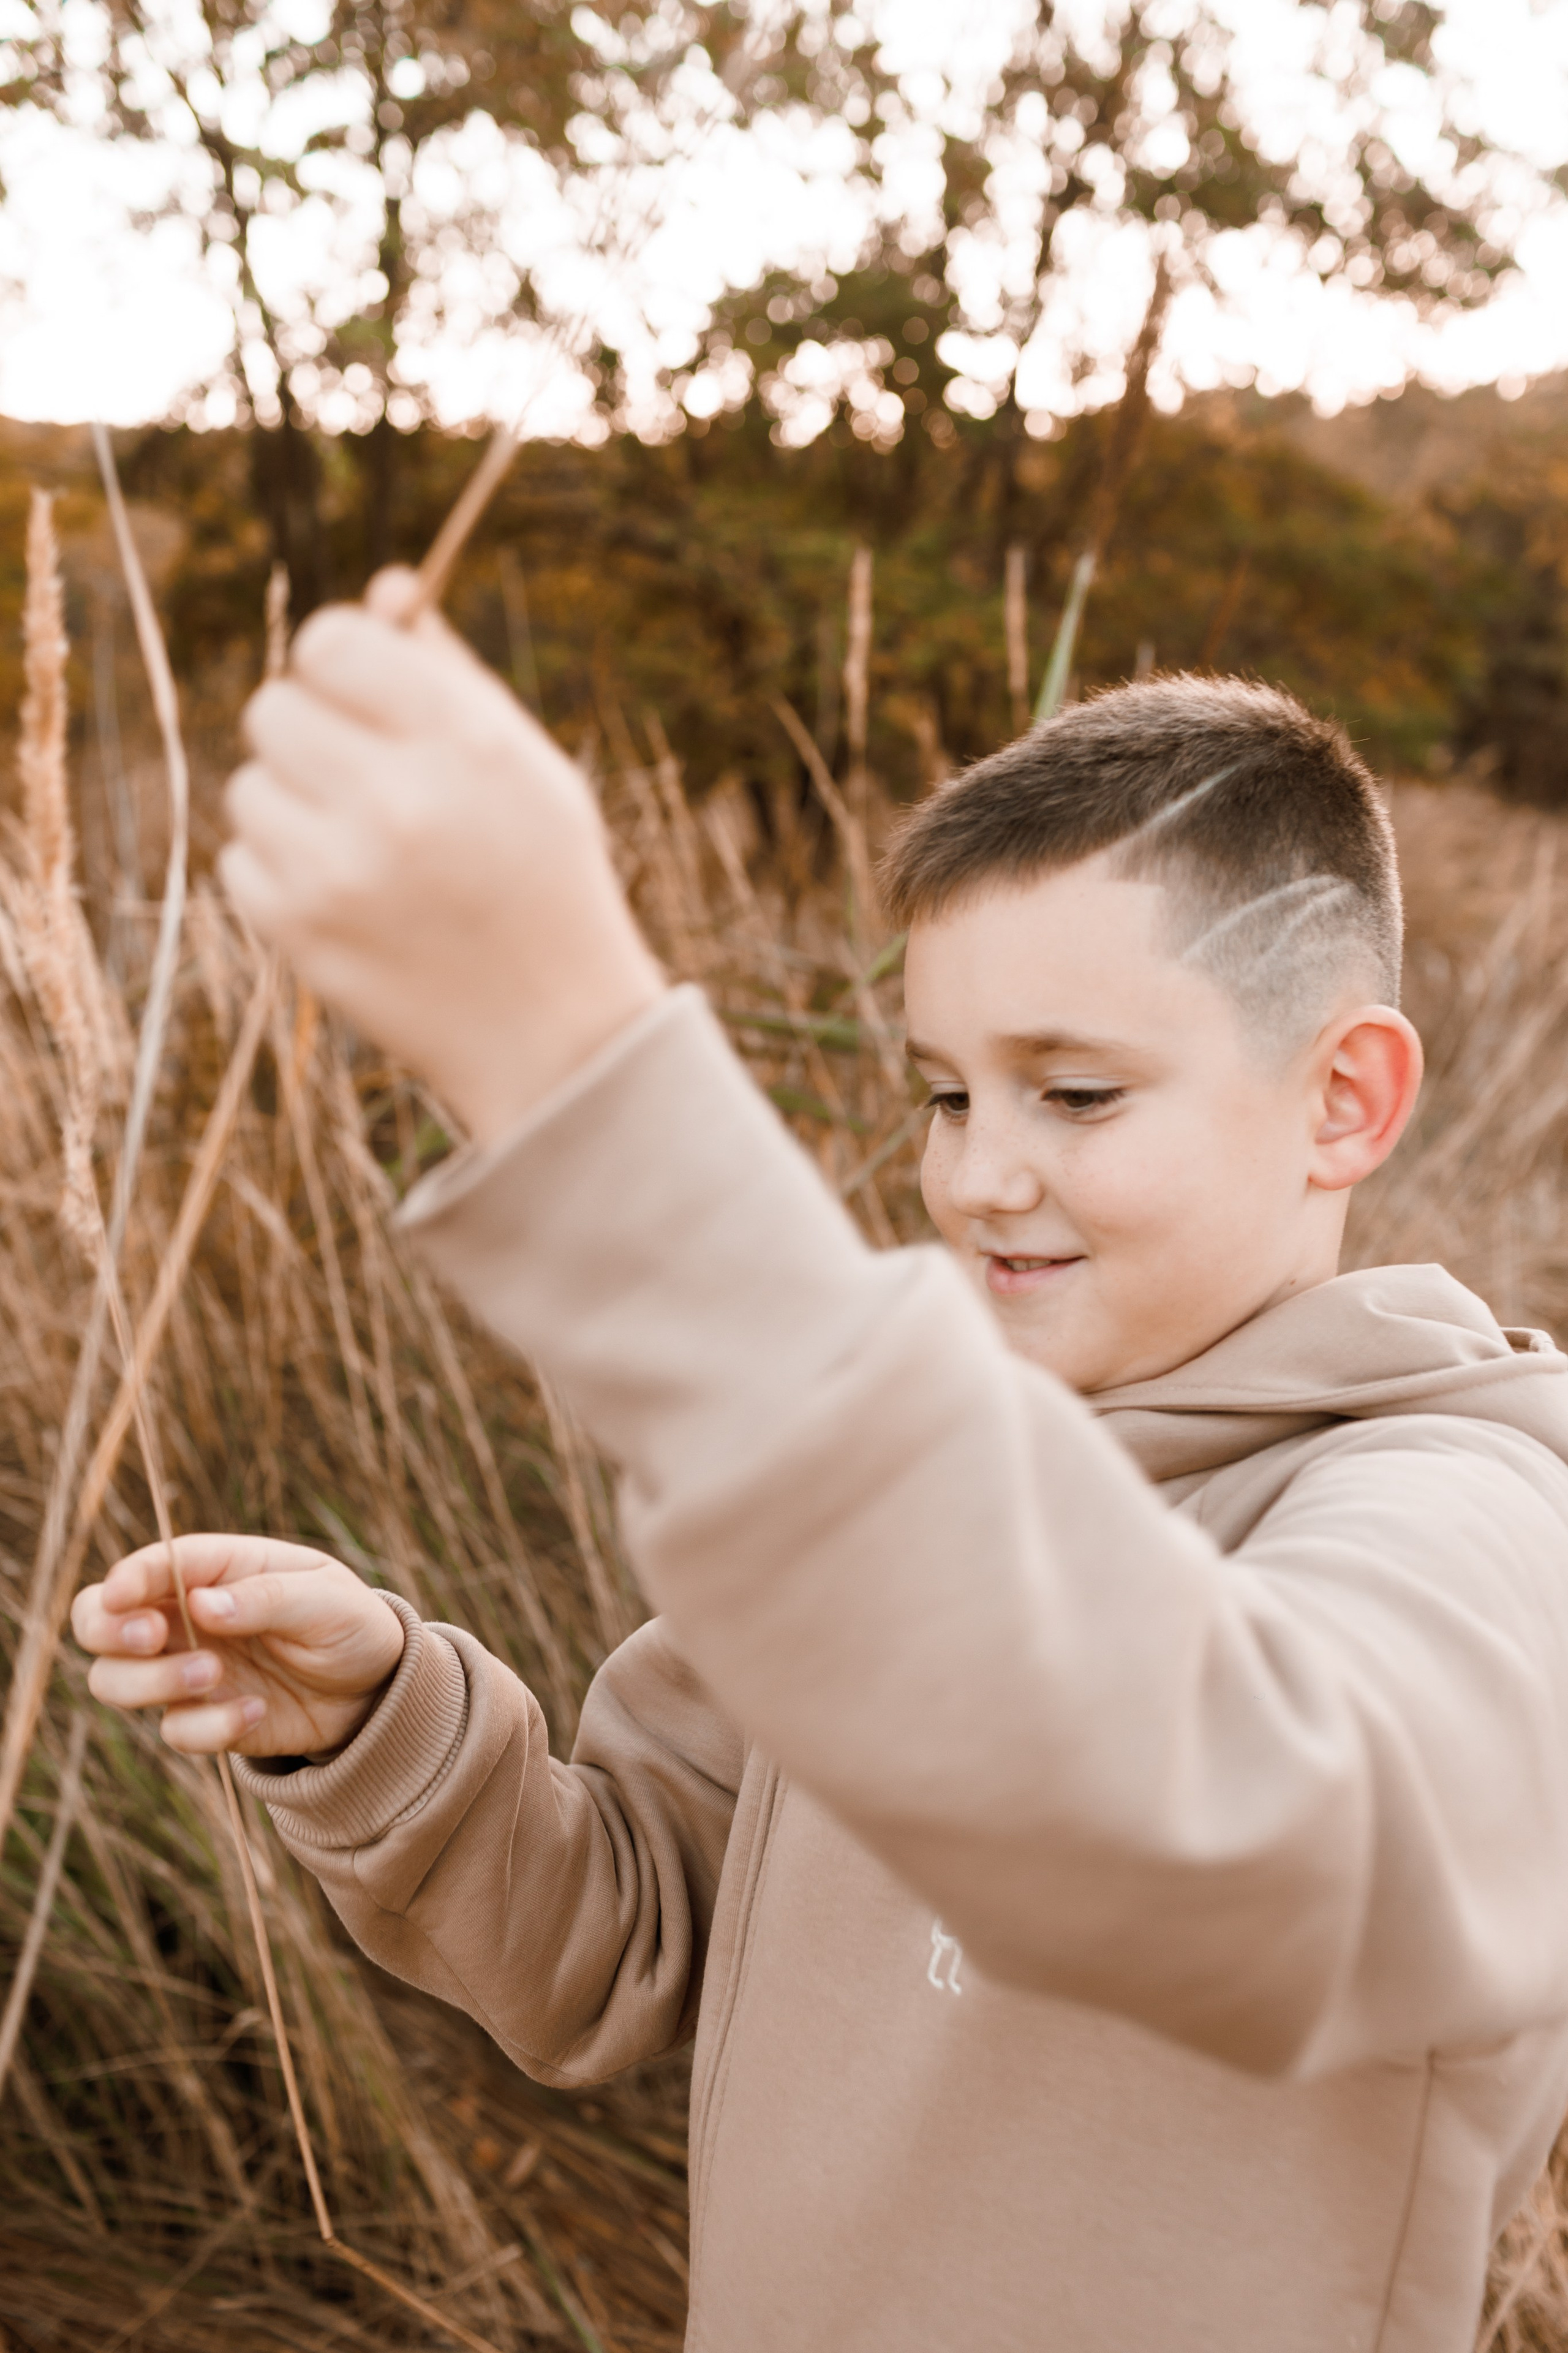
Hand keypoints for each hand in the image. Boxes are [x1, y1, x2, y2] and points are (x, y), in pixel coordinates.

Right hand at [71, 1535, 406, 1757]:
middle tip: (153, 1638)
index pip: (150, 1565)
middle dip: (108, 1630)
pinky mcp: (201, 1717)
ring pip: (114, 1679)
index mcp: (216, 1568)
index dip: (128, 1578)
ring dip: (150, 1682)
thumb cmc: (349, 1623)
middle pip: (97, 1619)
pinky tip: (256, 1712)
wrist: (375, 1690)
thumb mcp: (325, 1600)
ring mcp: (185, 1668)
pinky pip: (173, 1730)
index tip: (126, 1597)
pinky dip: (206, 1728)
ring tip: (215, 1675)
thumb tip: (201, 1604)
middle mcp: (185, 1616)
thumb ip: (266, 1598)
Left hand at [219, 568, 665, 1145]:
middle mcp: (397, 799)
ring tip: (361, 848)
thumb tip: (384, 587)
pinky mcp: (300, 931)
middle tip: (362, 779)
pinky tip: (347, 900)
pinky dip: (281, 874)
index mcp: (462, 740)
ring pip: (246, 787)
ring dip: (291, 808)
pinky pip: (239, 862)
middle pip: (272, 709)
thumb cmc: (546, 880)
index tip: (360, 697)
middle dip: (309, 735)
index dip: (337, 664)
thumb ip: (451, 672)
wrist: (557, 1035)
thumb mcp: (529, 764)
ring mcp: (339, 870)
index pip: (328, 643)